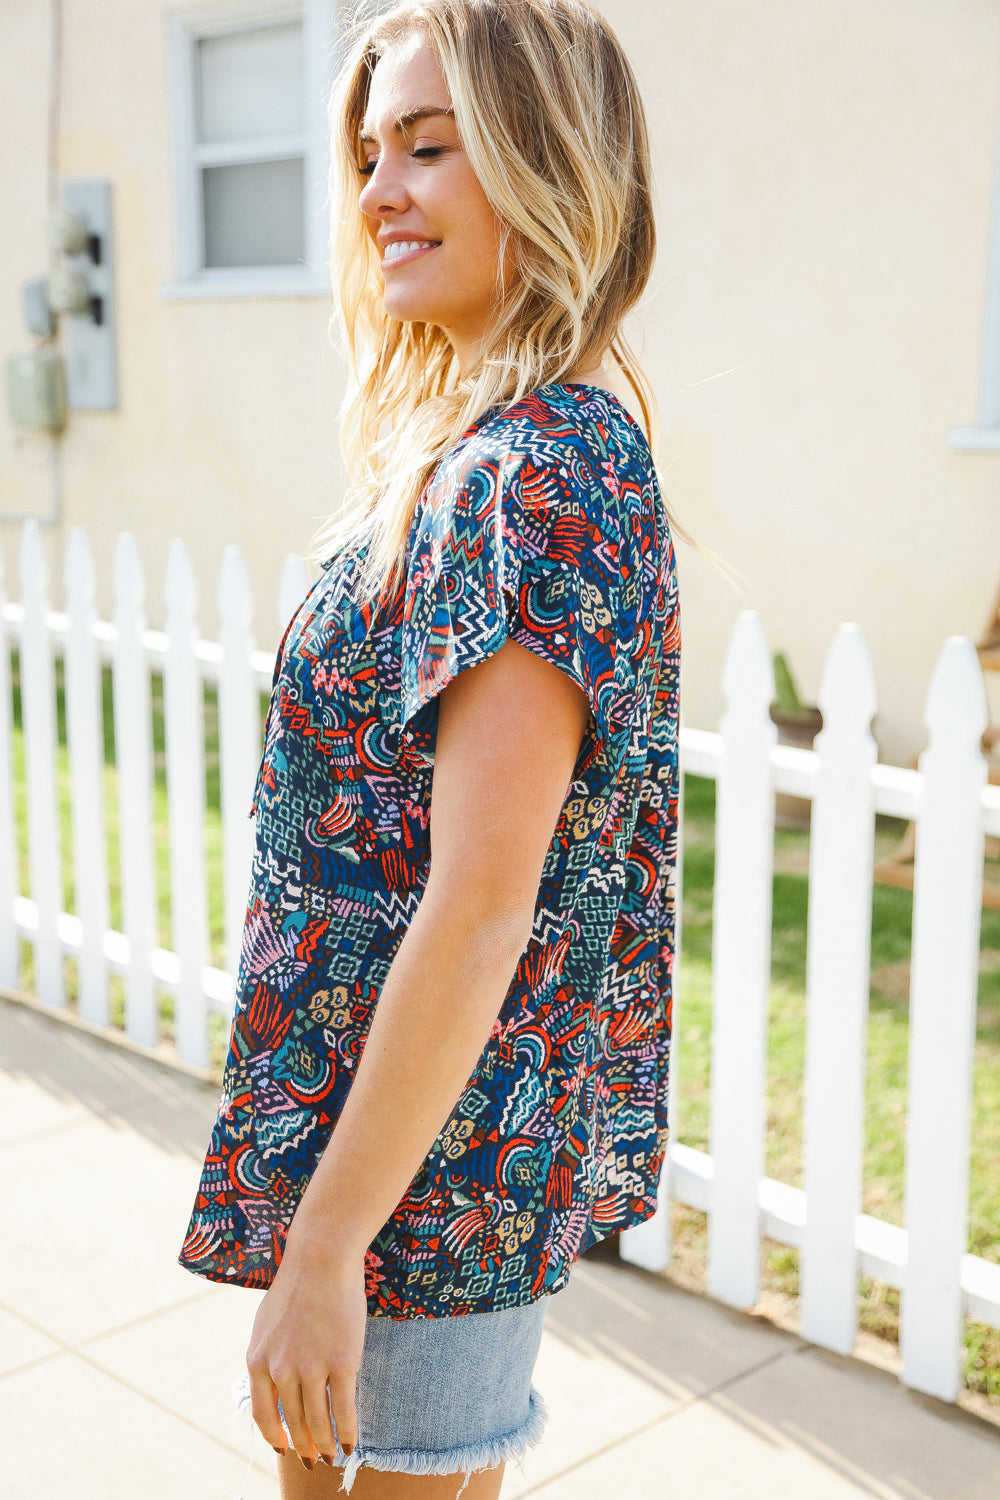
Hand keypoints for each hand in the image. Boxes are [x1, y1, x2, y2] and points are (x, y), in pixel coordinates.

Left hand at [245, 1243, 366, 1468]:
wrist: (321, 1258)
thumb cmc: (297, 1286)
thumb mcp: (267, 1324)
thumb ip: (267, 1356)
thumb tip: (273, 1384)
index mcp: (258, 1360)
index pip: (263, 1415)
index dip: (275, 1438)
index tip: (285, 1449)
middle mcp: (281, 1370)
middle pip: (293, 1422)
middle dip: (305, 1448)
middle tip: (315, 1460)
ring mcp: (312, 1367)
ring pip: (319, 1422)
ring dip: (327, 1445)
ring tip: (335, 1455)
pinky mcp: (342, 1362)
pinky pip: (344, 1409)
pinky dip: (349, 1431)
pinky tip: (352, 1443)